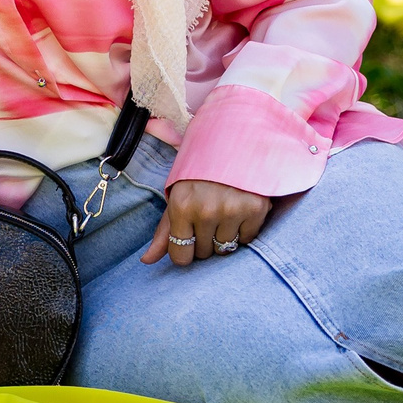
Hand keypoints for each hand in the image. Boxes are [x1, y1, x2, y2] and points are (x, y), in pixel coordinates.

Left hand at [142, 178, 271, 267]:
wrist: (234, 141)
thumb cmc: (200, 172)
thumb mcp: (177, 195)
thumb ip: (164, 231)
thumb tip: (147, 261)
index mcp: (181, 206)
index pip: (181, 256)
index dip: (184, 251)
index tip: (188, 238)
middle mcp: (206, 210)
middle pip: (204, 253)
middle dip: (204, 240)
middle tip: (208, 216)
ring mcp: (233, 210)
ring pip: (226, 248)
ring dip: (224, 236)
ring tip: (223, 212)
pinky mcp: (256, 209)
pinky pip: (247, 239)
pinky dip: (243, 230)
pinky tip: (239, 209)